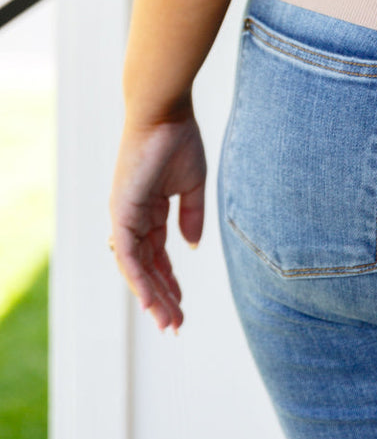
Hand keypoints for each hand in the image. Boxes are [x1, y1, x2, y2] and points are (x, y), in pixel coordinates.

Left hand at [108, 111, 206, 332]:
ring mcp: (125, 217)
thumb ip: (191, 215)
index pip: (158, 255)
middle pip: (147, 268)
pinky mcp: (122, 213)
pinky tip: (152, 301)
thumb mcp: (192, 184)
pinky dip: (139, 280)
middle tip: (176, 325)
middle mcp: (134, 218)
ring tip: (169, 322)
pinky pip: (129, 256)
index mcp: (150, 211)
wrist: (164, 113)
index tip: (183, 306)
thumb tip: (192, 246)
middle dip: (162, 298)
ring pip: (137, 269)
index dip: (169, 282)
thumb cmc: (179, 140)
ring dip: (153, 297)